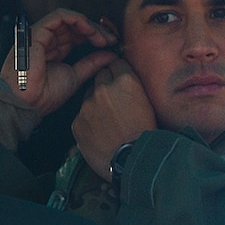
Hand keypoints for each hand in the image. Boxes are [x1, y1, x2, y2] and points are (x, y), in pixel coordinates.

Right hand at [1, 7, 118, 118]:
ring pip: (68, 19)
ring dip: (89, 25)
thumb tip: (111, 55)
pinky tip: (90, 30)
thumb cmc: (44, 95)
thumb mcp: (75, 76)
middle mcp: (47, 40)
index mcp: (54, 51)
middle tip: (111, 39)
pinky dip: (78, 19)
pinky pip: (59, 16)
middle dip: (95, 30)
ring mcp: (41, 35)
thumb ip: (92, 64)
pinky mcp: (37, 32)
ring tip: (102, 37)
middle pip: (74, 25)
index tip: (110, 44)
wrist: (26, 104)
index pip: (76, 35)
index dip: (94, 36)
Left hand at [73, 58, 157, 180]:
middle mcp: (103, 88)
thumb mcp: (147, 102)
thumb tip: (122, 76)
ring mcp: (87, 105)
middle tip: (114, 103)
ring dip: (95, 104)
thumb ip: (132, 86)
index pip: (116, 63)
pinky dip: (88, 122)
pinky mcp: (77, 122)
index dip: (118, 73)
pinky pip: (81, 116)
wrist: (134, 161)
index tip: (120, 80)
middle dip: (105, 85)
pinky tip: (100, 133)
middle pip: (100, 76)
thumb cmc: (145, 134)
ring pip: (88, 97)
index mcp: (125, 81)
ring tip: (108, 122)